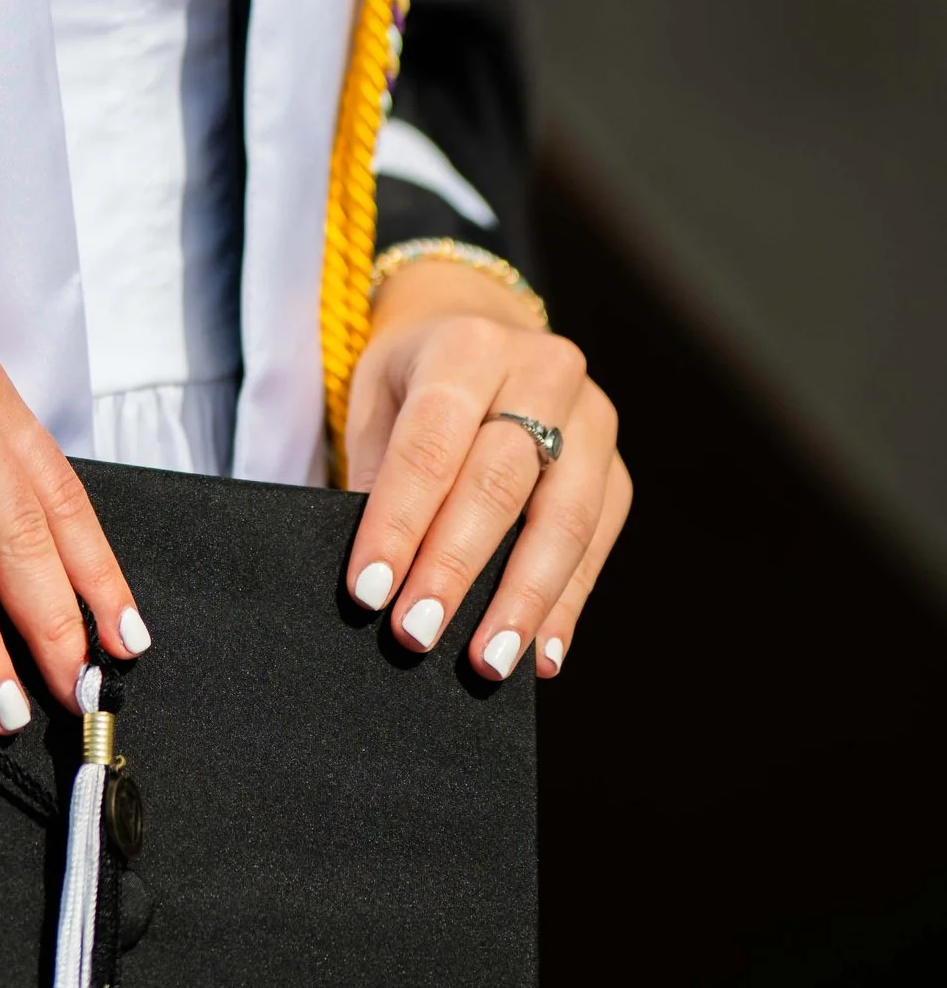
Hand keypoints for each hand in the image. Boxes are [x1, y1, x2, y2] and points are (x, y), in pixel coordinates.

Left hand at [343, 259, 630, 677]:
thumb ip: (375, 476)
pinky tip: (541, 655)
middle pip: (498, 483)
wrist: (481, 326)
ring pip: (564, 518)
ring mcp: (591, 418)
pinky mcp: (617, 467)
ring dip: (523, 600)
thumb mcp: (377, 400)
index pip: (429, 445)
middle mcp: (541, 371)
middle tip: (418, 633)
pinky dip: (567, 604)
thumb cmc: (415, 378)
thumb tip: (377, 578)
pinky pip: (598, 543)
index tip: (369, 591)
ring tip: (487, 661)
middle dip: (455, 567)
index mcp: (467, 346)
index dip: (398, 522)